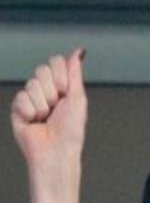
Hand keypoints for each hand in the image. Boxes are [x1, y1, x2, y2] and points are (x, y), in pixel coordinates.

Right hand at [11, 49, 86, 179]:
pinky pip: (21, 98)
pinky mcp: (18, 109)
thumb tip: (79, 51)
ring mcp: (30, 99)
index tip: (67, 92)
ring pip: (31, 85)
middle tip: (56, 108)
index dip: (61, 76)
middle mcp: (45, 91)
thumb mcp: (78, 98)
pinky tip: (34, 122)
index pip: (55, 62)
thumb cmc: (71, 130)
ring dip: (43, 104)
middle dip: (52, 91)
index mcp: (61, 87)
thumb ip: (75, 73)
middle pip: (41, 70)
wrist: (56, 151)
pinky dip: (31, 112)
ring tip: (46, 118)